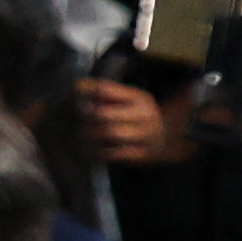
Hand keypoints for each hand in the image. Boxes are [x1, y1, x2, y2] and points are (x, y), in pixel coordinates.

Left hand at [75, 78, 190, 168]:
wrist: (167, 140)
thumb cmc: (137, 116)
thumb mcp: (129, 100)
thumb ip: (106, 93)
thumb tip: (78, 86)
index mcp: (139, 98)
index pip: (106, 90)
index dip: (87, 90)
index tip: (74, 90)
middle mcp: (144, 115)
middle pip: (105, 114)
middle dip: (87, 116)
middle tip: (78, 118)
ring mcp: (144, 136)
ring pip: (110, 133)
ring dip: (90, 134)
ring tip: (81, 134)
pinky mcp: (141, 154)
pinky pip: (115, 154)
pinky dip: (99, 151)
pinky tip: (91, 150)